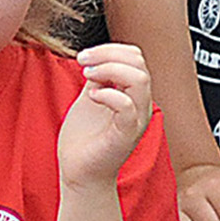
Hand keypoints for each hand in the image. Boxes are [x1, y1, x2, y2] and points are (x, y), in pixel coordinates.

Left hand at [58, 42, 153, 191]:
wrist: (79, 172)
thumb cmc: (85, 140)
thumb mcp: (90, 97)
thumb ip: (98, 78)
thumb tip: (97, 58)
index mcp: (132, 94)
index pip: (135, 56)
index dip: (110, 48)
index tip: (84, 56)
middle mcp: (140, 105)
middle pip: (139, 63)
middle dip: (108, 54)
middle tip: (83, 63)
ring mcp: (136, 120)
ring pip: (140, 79)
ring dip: (109, 70)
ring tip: (87, 76)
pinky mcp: (127, 135)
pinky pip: (128, 106)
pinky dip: (108, 95)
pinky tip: (91, 97)